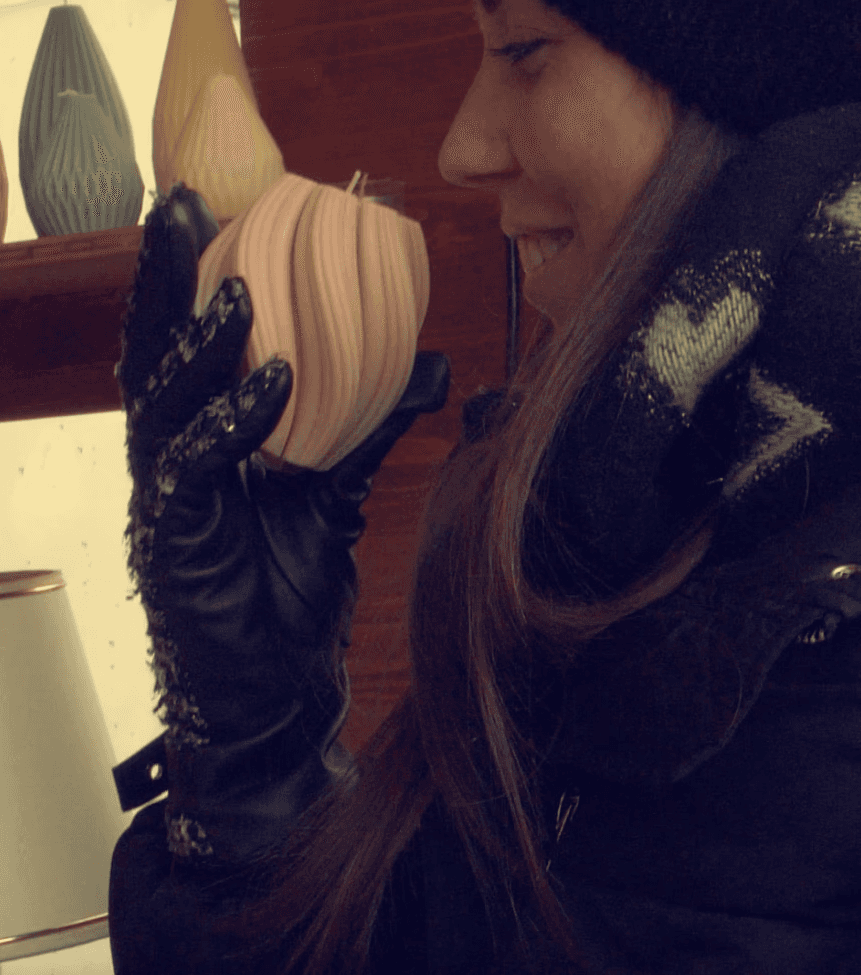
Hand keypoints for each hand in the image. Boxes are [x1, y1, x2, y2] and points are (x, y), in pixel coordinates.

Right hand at [118, 182, 449, 749]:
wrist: (279, 689)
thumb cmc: (290, 590)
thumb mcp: (337, 492)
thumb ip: (371, 429)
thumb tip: (431, 367)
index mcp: (202, 440)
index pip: (184, 346)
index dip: (186, 279)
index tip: (206, 211)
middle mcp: (172, 457)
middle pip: (155, 355)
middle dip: (166, 282)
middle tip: (181, 210)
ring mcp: (166, 499)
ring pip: (164, 403)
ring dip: (200, 344)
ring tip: (237, 291)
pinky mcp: (173, 540)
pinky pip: (194, 468)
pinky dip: (231, 424)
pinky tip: (272, 386)